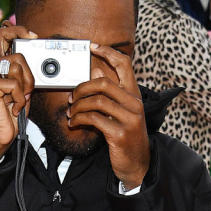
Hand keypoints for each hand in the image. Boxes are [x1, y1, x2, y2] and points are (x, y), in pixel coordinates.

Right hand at [0, 22, 36, 163]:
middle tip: (24, 93)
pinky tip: (13, 108)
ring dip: (24, 89)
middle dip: (28, 76)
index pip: (3, 35)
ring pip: (16, 67)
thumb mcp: (20, 89)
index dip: (19, 31)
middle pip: (18, 55)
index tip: (32, 36)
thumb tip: (33, 53)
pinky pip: (13, 83)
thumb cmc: (8, 115)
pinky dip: (19, 98)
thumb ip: (22, 72)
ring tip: (16, 102)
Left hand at [67, 43, 148, 187]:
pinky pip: (94, 119)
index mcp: (135, 95)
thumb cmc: (127, 136)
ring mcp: (128, 119)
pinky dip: (79, 119)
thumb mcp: (121, 112)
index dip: (108, 52)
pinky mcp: (119, 133)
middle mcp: (134, 104)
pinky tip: (74, 123)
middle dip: (82, 88)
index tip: (93, 46)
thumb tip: (97, 67)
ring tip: (72, 113)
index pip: (125, 64)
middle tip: (72, 97)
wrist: (137, 164)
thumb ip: (110, 92)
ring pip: (96, 101)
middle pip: (103, 82)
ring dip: (78, 106)